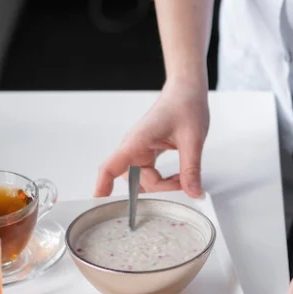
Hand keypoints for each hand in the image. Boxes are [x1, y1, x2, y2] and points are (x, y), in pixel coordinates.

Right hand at [94, 81, 209, 197]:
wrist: (187, 89)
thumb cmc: (185, 104)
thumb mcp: (192, 140)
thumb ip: (191, 169)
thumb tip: (193, 192)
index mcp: (137, 141)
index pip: (110, 167)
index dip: (102, 187)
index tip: (99, 204)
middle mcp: (134, 146)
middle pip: (134, 180)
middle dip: (157, 188)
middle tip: (182, 185)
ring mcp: (141, 149)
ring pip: (144, 178)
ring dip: (162, 184)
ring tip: (183, 179)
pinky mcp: (149, 150)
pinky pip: (150, 172)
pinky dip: (164, 179)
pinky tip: (179, 178)